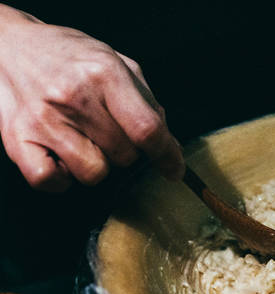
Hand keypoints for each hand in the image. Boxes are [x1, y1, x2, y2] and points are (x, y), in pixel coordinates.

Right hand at [0, 6, 183, 190]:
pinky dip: (61, 179)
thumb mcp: (116, 64)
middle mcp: (74, 97)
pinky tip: (62, 158)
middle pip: (125, 156)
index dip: (167, 156)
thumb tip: (170, 147)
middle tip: (108, 132)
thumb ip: (147, 103)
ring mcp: (44, 120)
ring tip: (85, 140)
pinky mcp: (17, 139)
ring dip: (97, 165)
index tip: (173, 169)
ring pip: (95, 174)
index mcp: (104, 73)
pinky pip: (50, 182)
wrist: (8, 45)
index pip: (147, 130)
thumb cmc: (69, 58)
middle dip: (127, 151)